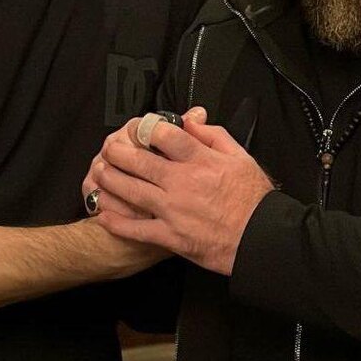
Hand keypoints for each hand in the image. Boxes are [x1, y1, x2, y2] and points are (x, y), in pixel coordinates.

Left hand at [90, 110, 273, 275]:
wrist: (260, 239)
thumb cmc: (252, 198)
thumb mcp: (239, 156)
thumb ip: (213, 135)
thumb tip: (190, 121)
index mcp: (200, 160)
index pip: (164, 135)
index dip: (145, 128)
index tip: (137, 128)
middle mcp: (183, 183)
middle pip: (140, 161)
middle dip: (118, 152)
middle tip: (108, 148)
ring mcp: (174, 211)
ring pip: (132, 192)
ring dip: (111, 181)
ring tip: (99, 173)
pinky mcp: (171, 237)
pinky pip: (137, 229)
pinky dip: (117, 222)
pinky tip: (103, 215)